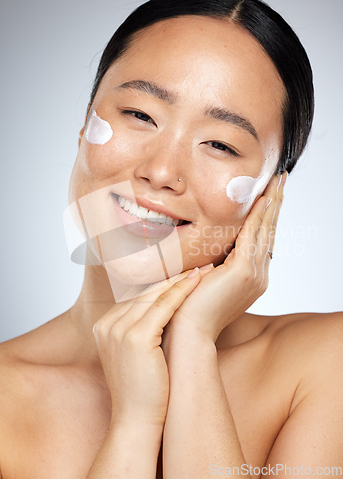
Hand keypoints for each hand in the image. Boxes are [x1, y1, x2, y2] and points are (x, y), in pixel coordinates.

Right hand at [92, 269, 202, 426]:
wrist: (136, 420)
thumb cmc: (143, 389)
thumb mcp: (135, 353)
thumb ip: (141, 328)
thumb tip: (164, 310)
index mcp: (104, 325)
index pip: (138, 297)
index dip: (164, 283)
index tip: (184, 273)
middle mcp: (107, 323)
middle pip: (147, 293)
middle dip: (175, 277)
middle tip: (200, 264)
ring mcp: (119, 328)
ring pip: (157, 295)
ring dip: (182, 279)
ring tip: (205, 269)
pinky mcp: (136, 336)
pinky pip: (165, 306)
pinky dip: (183, 290)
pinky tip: (198, 280)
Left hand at [163, 172, 286, 344]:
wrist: (186, 331)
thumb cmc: (190, 306)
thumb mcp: (207, 280)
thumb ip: (215, 264)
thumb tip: (211, 251)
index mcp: (251, 278)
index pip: (262, 239)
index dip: (267, 215)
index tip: (269, 194)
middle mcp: (259, 276)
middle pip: (270, 231)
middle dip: (275, 203)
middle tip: (281, 179)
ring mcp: (254, 275)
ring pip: (266, 230)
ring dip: (271, 203)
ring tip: (277, 181)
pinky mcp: (244, 272)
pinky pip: (254, 236)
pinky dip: (259, 216)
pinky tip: (264, 199)